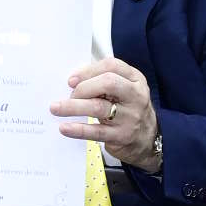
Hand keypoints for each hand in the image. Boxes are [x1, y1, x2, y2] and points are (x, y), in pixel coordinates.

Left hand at [52, 57, 160, 172]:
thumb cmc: (129, 110)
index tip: (71, 79)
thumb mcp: (125, 90)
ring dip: (73, 107)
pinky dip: (78, 129)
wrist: (149, 140)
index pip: (112, 66)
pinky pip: (96, 132)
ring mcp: (129, 117)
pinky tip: (64, 127)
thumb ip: (104, 81)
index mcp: (135, 79)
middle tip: (70, 94)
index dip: (88, 70)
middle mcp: (135, 96)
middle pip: (107, 83)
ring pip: (98, 107)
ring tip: (55, 108)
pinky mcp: (121, 136)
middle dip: (83, 87)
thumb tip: (73, 80)